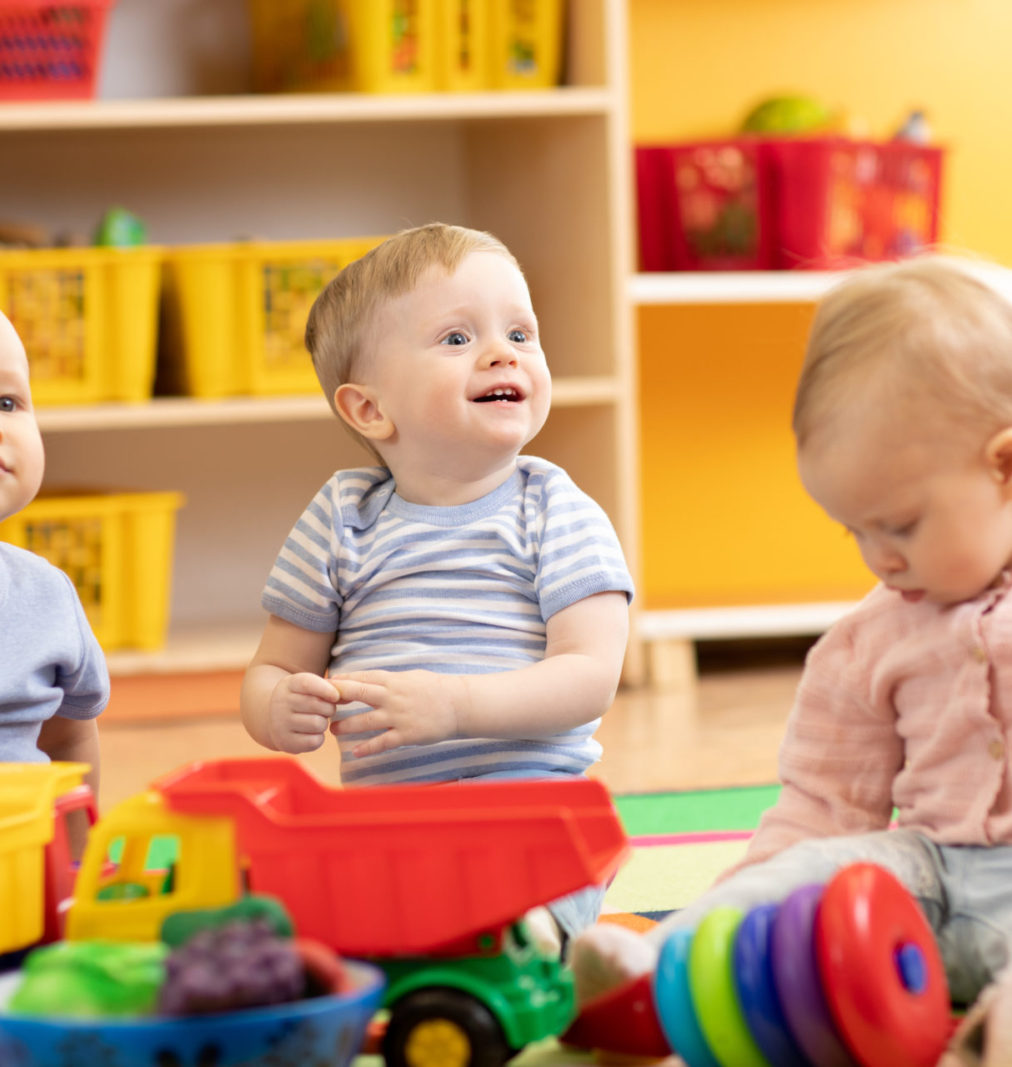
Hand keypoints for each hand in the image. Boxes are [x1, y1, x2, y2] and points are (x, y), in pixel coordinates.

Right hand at [267, 672, 339, 752]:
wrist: (274, 718)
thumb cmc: (302, 699)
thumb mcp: (310, 687)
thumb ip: (330, 688)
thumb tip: (347, 696)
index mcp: (289, 684)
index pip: (307, 683)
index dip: (325, 689)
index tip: (336, 696)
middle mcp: (281, 703)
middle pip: (317, 705)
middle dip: (329, 708)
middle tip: (325, 710)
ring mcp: (280, 724)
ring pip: (318, 724)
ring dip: (323, 723)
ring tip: (316, 720)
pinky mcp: (285, 742)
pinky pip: (314, 741)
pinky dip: (318, 738)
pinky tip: (311, 733)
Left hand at [329, 670, 467, 757]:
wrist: (459, 704)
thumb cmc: (435, 689)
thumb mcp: (411, 677)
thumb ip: (389, 680)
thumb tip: (369, 679)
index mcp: (393, 680)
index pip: (362, 677)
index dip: (342, 681)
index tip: (325, 684)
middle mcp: (392, 696)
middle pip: (358, 694)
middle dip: (337, 698)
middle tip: (320, 704)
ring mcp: (399, 716)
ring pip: (365, 721)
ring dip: (346, 726)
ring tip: (333, 730)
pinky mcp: (406, 734)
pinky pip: (382, 742)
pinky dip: (367, 748)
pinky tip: (355, 752)